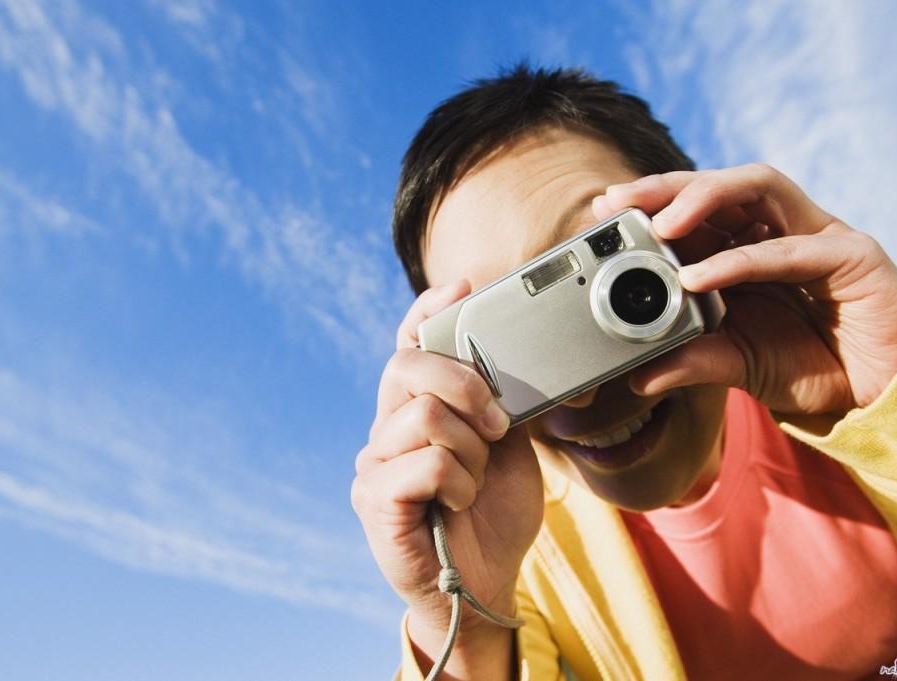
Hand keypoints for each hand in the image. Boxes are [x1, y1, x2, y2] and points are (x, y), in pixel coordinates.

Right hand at [350, 280, 543, 645]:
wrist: (486, 582)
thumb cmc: (493, 514)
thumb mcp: (510, 448)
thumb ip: (502, 404)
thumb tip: (524, 363)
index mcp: (418, 406)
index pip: (409, 343)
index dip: (429, 310)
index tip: (462, 286)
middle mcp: (387, 425)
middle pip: (409, 365)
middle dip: (466, 385)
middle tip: (497, 425)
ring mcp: (374, 460)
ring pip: (425, 416)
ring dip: (472, 451)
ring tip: (475, 482)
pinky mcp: (373, 496)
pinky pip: (427, 463)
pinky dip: (460, 482)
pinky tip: (459, 504)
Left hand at [592, 163, 896, 415]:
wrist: (876, 393)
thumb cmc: (809, 365)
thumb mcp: (737, 363)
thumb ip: (692, 362)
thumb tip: (637, 377)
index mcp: (747, 246)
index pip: (696, 208)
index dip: (650, 201)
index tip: (604, 208)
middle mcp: (778, 229)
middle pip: (719, 185)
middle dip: (665, 187)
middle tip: (619, 200)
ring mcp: (816, 235)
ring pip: (757, 187)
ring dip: (703, 198)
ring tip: (660, 224)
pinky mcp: (852, 255)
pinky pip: (789, 249)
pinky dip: (739, 262)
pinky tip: (698, 278)